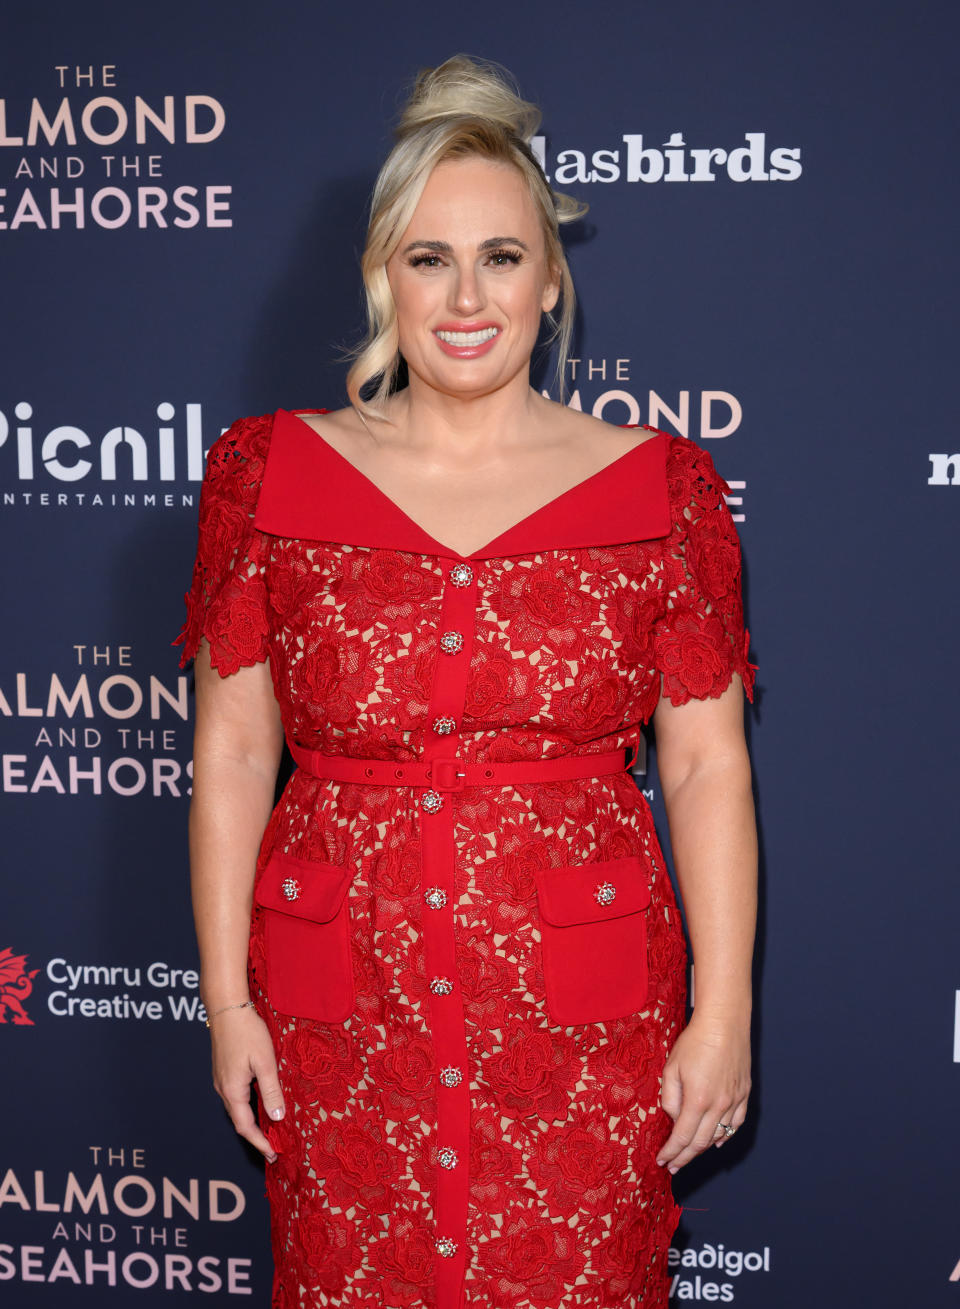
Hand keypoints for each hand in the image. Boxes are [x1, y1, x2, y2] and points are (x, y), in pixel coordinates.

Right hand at [209, 1006, 284, 1161]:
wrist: (226, 1009)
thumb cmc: (247, 1033)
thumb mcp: (264, 1062)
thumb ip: (271, 1091)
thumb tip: (277, 1119)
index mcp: (232, 1091)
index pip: (245, 1127)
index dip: (260, 1143)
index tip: (273, 1155)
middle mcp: (223, 1089)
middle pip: (240, 1121)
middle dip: (256, 1136)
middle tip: (273, 1148)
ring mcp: (221, 1080)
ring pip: (237, 1108)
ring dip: (252, 1121)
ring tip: (270, 1130)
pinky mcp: (223, 1071)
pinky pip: (236, 1096)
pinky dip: (248, 1107)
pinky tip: (260, 1104)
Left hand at [656, 1011, 750, 1173]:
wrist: (724, 1023)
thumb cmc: (695, 1042)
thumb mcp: (671, 1067)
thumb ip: (669, 1097)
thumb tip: (673, 1117)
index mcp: (698, 1100)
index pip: (682, 1137)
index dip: (671, 1153)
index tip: (662, 1161)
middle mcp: (719, 1106)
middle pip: (700, 1142)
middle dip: (684, 1158)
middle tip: (673, 1167)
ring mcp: (734, 1101)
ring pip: (719, 1136)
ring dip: (702, 1149)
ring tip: (689, 1155)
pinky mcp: (744, 1094)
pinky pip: (736, 1123)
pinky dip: (726, 1136)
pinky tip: (717, 1141)